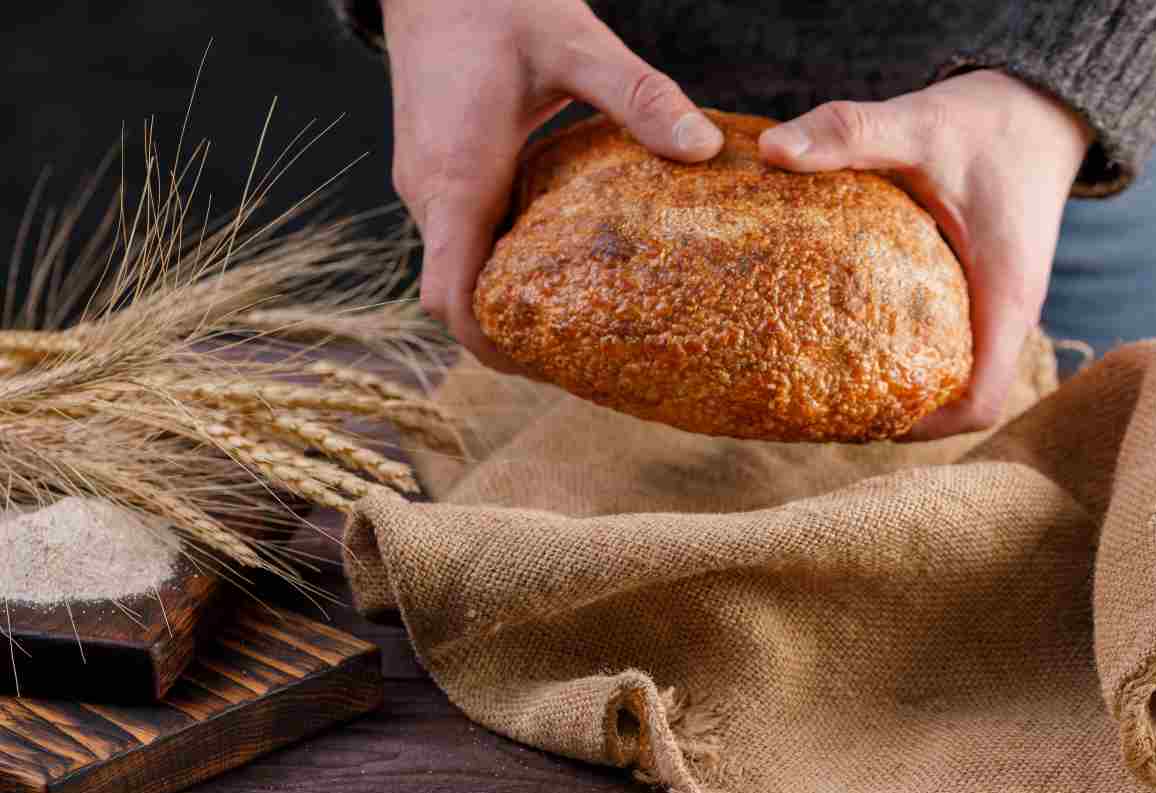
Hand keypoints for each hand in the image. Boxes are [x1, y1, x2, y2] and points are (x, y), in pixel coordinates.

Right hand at [382, 0, 722, 369]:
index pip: (451, 298)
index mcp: (456, 181)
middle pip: (459, 294)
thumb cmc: (494, 1)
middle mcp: (430, 192)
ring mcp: (428, 181)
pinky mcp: (437, 165)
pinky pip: (465, 230)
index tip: (547, 367)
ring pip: (462, 263)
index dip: (492, 344)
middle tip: (586, 349)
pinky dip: (505, 253)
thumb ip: (639, 97)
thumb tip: (702, 149)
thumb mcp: (574, 43)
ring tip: (583, 306)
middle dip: (512, 331)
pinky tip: (561, 244)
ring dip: (511, 292)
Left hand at [758, 69, 1092, 438]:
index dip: (924, 426)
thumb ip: (852, 131)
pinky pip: (940, 336)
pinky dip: (896, 344)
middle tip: (817, 403)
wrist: (1040, 105)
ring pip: (946, 371)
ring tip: (817, 373)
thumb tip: (774, 150)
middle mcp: (1001, 313)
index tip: (862, 418)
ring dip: (891, 381)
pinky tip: (838, 325)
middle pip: (953, 399)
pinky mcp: (972, 287)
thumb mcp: (918, 122)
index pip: (979, 402)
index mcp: (1003, 297)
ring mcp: (988, 304)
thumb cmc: (990, 120)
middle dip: (891, 412)